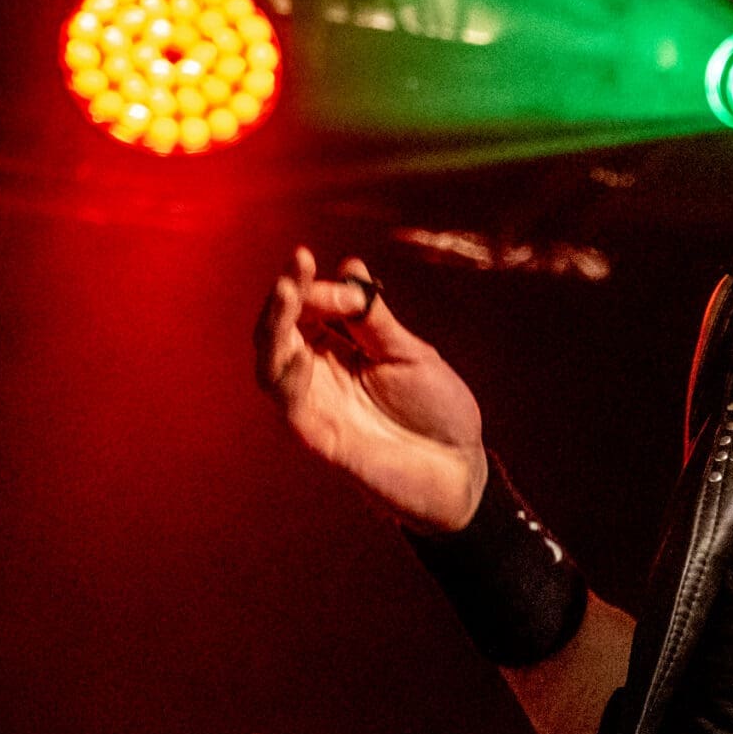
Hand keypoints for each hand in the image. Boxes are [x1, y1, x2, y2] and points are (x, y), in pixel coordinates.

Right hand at [256, 248, 488, 530]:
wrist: (461, 469)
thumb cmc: (436, 410)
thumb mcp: (408, 352)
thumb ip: (374, 317)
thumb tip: (349, 265)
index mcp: (337, 349)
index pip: (307, 308)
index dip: (316, 286)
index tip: (340, 276)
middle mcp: (317, 375)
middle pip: (280, 331)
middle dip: (284, 296)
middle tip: (296, 266)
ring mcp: (315, 406)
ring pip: (272, 364)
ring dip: (273, 328)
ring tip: (284, 293)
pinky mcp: (319, 438)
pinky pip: (290, 406)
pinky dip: (289, 377)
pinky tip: (298, 351)